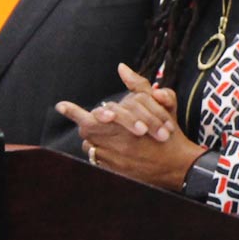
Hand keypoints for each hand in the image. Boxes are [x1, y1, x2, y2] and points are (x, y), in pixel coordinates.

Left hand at [55, 63, 203, 190]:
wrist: (178, 165)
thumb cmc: (168, 134)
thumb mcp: (161, 105)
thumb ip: (139, 85)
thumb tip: (121, 68)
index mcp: (122, 123)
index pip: (90, 116)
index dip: (73, 111)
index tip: (61, 105)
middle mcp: (113, 142)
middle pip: (88, 130)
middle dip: (88, 123)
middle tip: (90, 120)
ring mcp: (112, 158)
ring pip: (91, 145)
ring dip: (96, 139)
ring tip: (106, 136)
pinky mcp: (114, 171)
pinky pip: (99, 160)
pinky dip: (103, 153)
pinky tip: (114, 150)